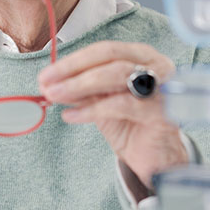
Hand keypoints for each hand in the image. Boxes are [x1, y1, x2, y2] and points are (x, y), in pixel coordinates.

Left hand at [37, 41, 187, 190]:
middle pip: (110, 56)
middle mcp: (155, 65)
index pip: (103, 50)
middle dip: (73, 69)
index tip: (46, 74)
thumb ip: (81, 89)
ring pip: (116, 75)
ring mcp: (162, 86)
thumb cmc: (131, 124)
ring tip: (55, 96)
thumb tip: (50, 82)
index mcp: (141, 56)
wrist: (157, 159)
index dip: (72, 61)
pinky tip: (72, 115)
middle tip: (46, 83)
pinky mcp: (162, 111)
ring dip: (80, 85)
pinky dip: (92, 109)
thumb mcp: (101, 101)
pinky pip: (122, 105)